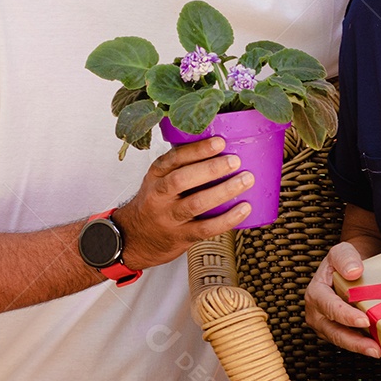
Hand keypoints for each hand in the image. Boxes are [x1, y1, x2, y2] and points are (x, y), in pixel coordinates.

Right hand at [115, 136, 255, 267]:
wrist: (135, 238)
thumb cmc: (156, 202)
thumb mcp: (159, 179)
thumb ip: (182, 164)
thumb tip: (222, 144)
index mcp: (156, 174)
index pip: (174, 158)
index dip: (197, 150)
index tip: (219, 142)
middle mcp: (159, 195)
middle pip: (182, 180)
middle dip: (210, 169)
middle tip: (235, 161)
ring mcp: (169, 217)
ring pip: (196, 204)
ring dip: (223, 191)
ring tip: (245, 180)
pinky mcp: (181, 237)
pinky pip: (206, 229)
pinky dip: (227, 219)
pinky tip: (244, 209)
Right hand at [304, 242, 380, 357]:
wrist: (350, 269)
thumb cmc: (344, 261)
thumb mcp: (342, 251)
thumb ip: (345, 258)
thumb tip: (354, 272)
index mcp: (316, 293)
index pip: (329, 307)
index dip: (346, 315)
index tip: (364, 320)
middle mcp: (317, 313)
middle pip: (334, 331)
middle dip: (354, 341)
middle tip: (374, 348)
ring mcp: (326, 325)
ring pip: (341, 340)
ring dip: (359, 347)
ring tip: (378, 351)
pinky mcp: (338, 332)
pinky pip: (349, 340)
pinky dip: (362, 344)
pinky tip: (378, 346)